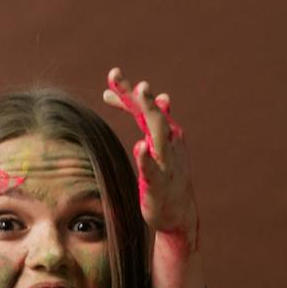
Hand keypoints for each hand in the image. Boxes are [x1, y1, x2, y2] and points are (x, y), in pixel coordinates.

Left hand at [103, 68, 196, 239]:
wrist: (180, 214)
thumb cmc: (167, 178)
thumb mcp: (161, 147)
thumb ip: (155, 124)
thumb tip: (163, 98)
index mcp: (163, 134)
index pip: (143, 109)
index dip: (126, 95)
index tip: (107, 85)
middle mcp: (167, 142)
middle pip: (151, 111)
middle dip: (135, 92)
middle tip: (114, 73)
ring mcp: (166, 162)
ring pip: (158, 131)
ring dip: (150, 110)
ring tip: (140, 91)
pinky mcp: (161, 184)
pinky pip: (154, 169)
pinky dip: (148, 158)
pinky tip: (140, 146)